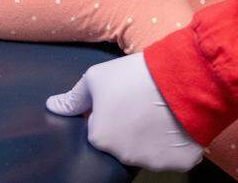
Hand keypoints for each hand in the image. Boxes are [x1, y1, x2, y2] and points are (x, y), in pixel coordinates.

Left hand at [46, 52, 202, 171]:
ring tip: (161, 110)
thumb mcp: (97, 77)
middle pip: (123, 144)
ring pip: (147, 152)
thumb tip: (53, 106)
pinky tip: (176, 122)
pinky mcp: (177, 163)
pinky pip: (172, 157)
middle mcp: (123, 156)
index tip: (125, 99)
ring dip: (152, 136)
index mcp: (100, 138)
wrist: (184, 76)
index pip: (100, 131)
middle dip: (130, 128)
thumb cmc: (137, 75)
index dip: (112, 114)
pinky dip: (174, 144)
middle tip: (143, 104)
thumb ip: (73, 97)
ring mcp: (151, 162)